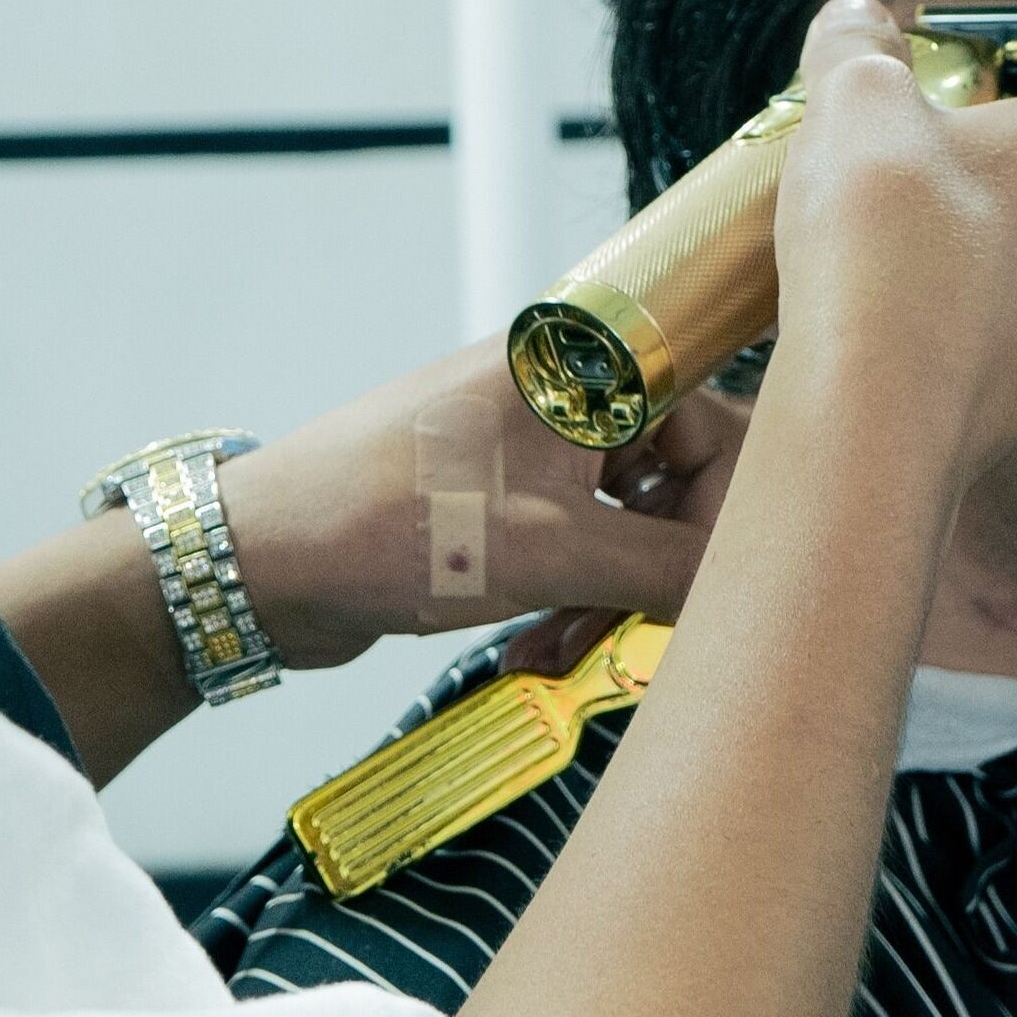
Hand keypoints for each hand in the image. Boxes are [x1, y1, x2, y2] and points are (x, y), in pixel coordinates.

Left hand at [217, 342, 748, 670]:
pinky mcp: (502, 503)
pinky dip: (571, 605)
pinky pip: (578, 553)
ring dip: (611, 602)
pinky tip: (536, 653)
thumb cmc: (382, 523)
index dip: (729, 506)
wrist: (260, 563)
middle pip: (678, 482)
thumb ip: (668, 567)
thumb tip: (756, 586)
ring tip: (565, 652)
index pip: (720, 419)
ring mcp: (531, 449)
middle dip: (661, 570)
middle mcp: (567, 393)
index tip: (716, 579)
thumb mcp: (550, 552)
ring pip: (628, 528)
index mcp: (586, 363)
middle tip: (641, 632)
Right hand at [774, 0, 1016, 488]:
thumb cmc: (885, 241)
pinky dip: (964, 356)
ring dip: (995, 286)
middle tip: (940, 198)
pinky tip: (892, 349)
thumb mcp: (853, 103)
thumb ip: (860, 51)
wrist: (869, 412)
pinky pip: (1005, 370)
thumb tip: (855, 26)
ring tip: (904, 281)